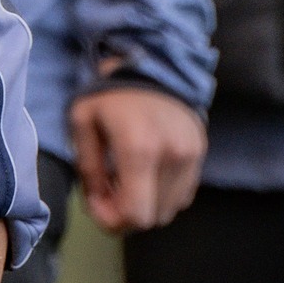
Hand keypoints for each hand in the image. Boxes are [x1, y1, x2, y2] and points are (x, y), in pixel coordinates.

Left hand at [70, 85, 206, 234]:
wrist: (151, 61)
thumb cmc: (110, 92)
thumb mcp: (83, 120)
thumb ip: (88, 165)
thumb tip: (99, 202)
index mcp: (140, 147)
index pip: (136, 214)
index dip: (112, 221)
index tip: (97, 203)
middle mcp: (172, 156)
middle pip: (152, 218)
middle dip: (125, 214)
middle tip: (107, 192)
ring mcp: (191, 156)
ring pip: (168, 210)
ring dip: (144, 205)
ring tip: (126, 179)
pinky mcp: (200, 153)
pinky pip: (181, 195)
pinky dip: (161, 194)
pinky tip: (146, 172)